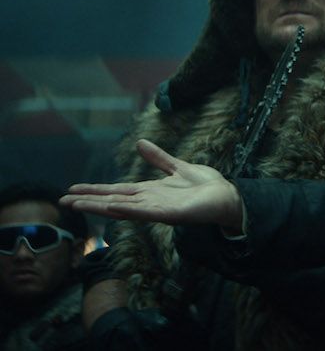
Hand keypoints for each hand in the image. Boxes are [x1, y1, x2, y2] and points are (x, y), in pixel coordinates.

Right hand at [63, 140, 244, 230]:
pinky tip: (112, 208)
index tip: (72, 190)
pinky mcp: (170, 214)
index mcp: (150, 191)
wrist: (227, 196)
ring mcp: (158, 209)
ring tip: (78, 206)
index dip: (95, 190)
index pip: (116, 190)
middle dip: (88, 201)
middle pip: (112, 200)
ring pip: (123, 208)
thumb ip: (159, 158)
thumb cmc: (206, 186)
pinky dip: (129, 210)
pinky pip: (145, 212)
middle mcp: (149, 201)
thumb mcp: (178, 166)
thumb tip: (140, 143)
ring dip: (100, 206)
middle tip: (63, 202)